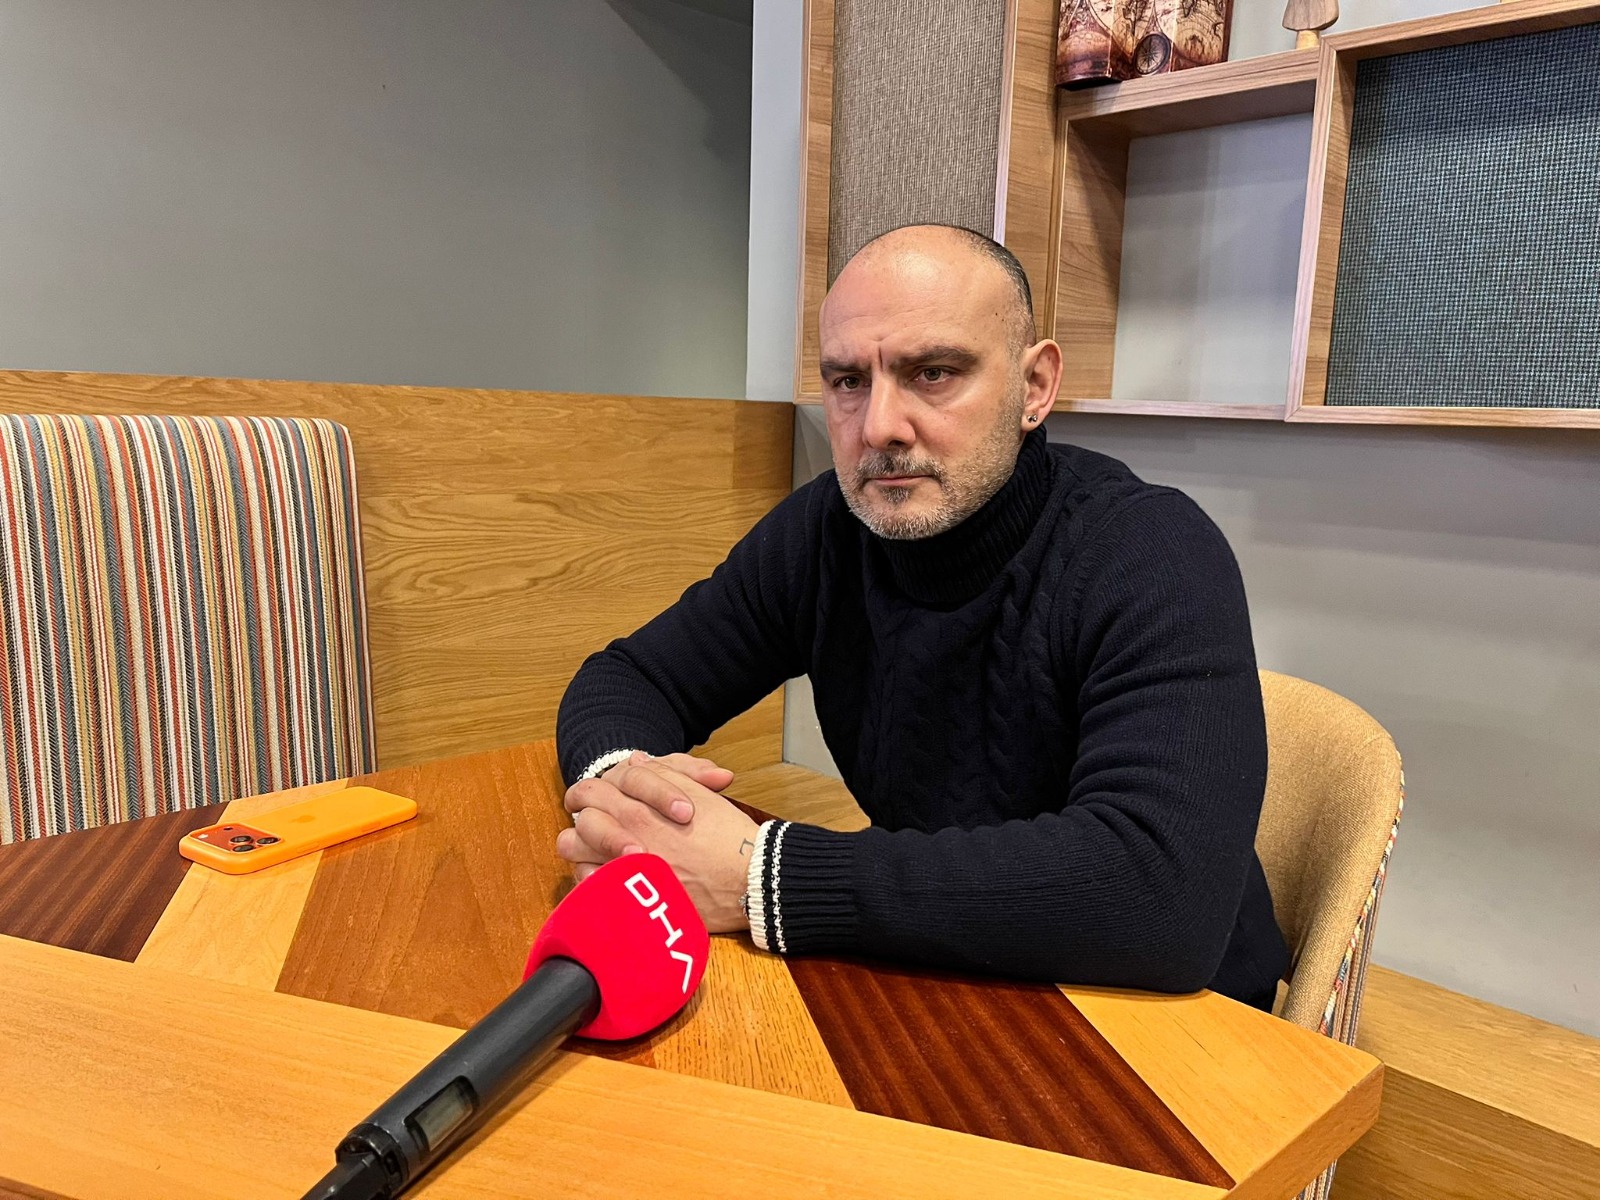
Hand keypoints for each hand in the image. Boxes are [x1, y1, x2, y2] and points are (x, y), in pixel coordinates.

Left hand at [557, 756, 756, 932]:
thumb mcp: (698, 794)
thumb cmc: (728, 837)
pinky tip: (605, 878)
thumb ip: (662, 774)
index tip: (598, 798)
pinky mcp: (630, 900)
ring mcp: (623, 870)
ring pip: (575, 853)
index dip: (591, 792)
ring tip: (596, 850)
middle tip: (593, 822)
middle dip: (584, 817)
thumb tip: (637, 761)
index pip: (590, 792)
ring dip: (582, 847)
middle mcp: (625, 837)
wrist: (750, 881)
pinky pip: (588, 888)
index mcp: (638, 809)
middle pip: (579, 821)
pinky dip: (591, 880)